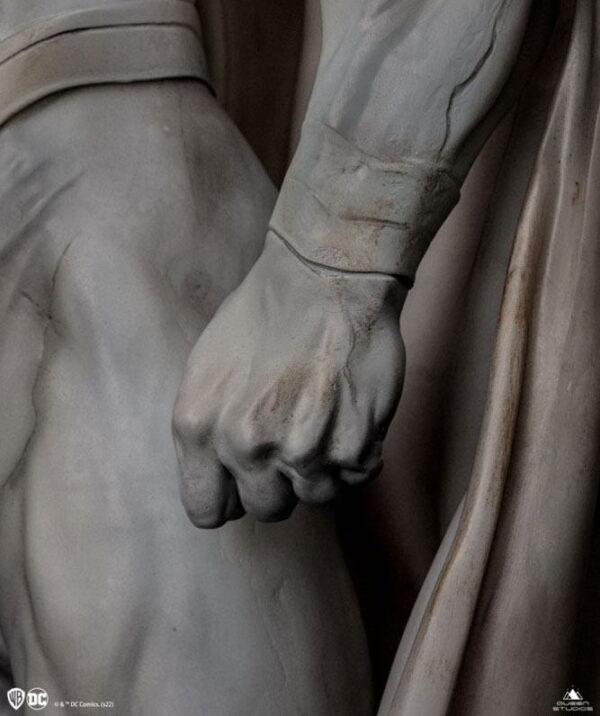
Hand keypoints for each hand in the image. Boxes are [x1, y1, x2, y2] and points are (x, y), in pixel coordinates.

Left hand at [172, 231, 406, 526]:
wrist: (326, 277)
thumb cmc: (266, 312)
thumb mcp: (207, 368)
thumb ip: (207, 430)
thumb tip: (218, 475)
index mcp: (198, 427)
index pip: (207, 511)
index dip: (232, 494)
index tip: (249, 477)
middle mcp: (244, 446)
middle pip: (265, 508)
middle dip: (280, 478)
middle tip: (295, 431)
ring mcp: (300, 452)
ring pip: (314, 497)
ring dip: (323, 468)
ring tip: (325, 417)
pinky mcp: (351, 448)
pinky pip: (354, 479)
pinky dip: (358, 454)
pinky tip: (349, 413)